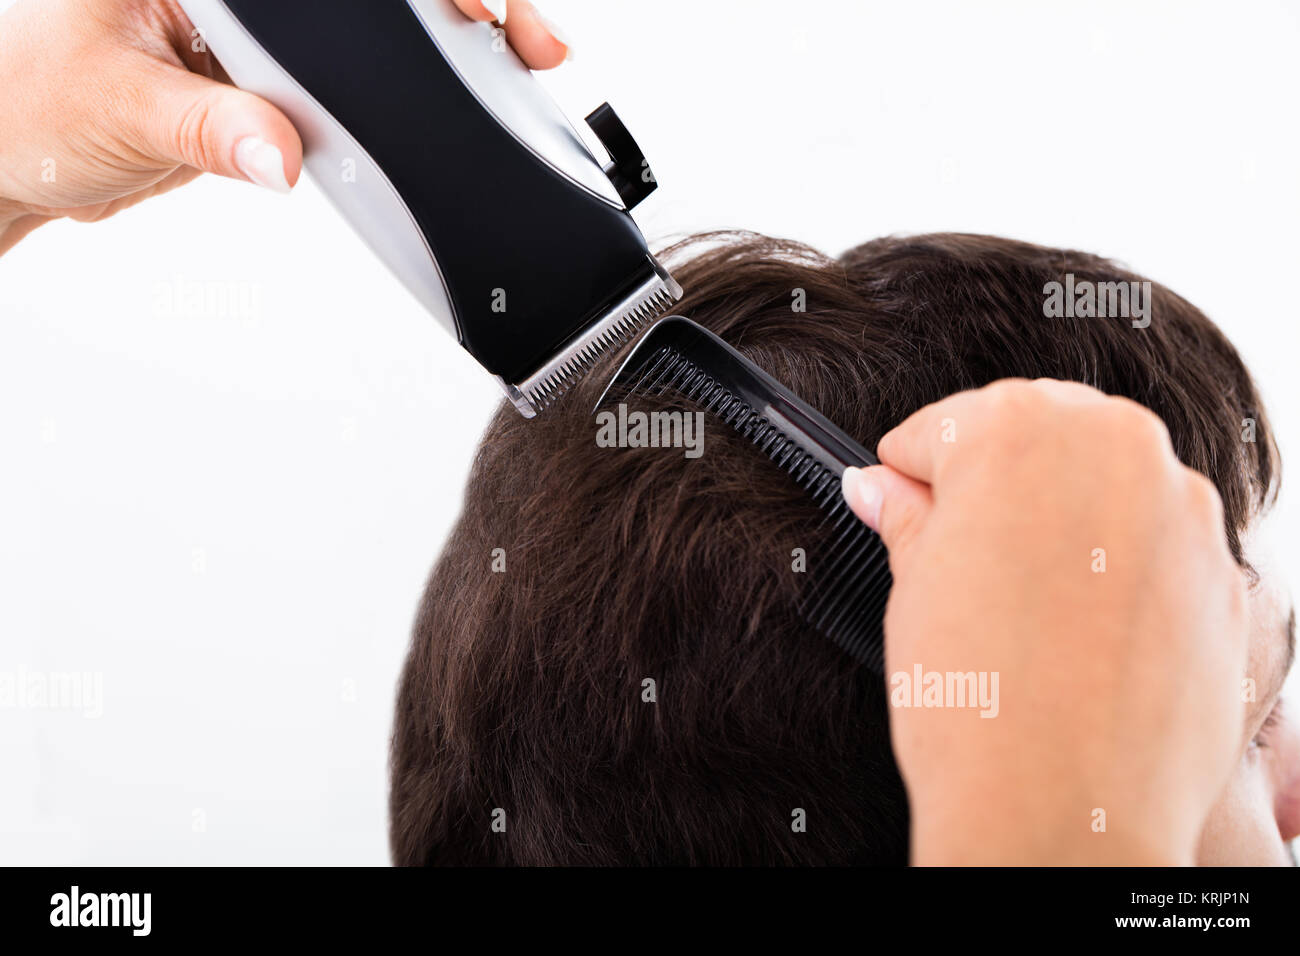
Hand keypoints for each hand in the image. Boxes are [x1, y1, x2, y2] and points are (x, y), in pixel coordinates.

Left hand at [0, 0, 569, 252]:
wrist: (18, 161)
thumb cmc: (30, 104)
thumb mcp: (121, 105)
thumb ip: (213, 128)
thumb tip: (289, 155)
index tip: (464, 4)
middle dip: (452, 1)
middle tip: (516, 30)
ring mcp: (264, 28)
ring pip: (376, 26)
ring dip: (445, 42)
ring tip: (514, 57)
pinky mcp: (275, 78)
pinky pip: (358, 78)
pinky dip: (411, 89)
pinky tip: (457, 92)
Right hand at [842, 379, 1249, 864]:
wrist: (1065, 818)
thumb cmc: (978, 704)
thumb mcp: (914, 590)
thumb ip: (906, 517)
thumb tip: (883, 489)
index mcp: (1019, 430)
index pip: (941, 427)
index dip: (909, 473)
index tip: (900, 502)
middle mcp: (1115, 447)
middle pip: (1035, 435)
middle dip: (991, 482)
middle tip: (957, 549)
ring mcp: (1183, 510)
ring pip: (1102, 485)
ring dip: (1060, 519)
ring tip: (1022, 599)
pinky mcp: (1223, 574)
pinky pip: (1155, 545)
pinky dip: (1116, 567)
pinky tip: (1078, 627)